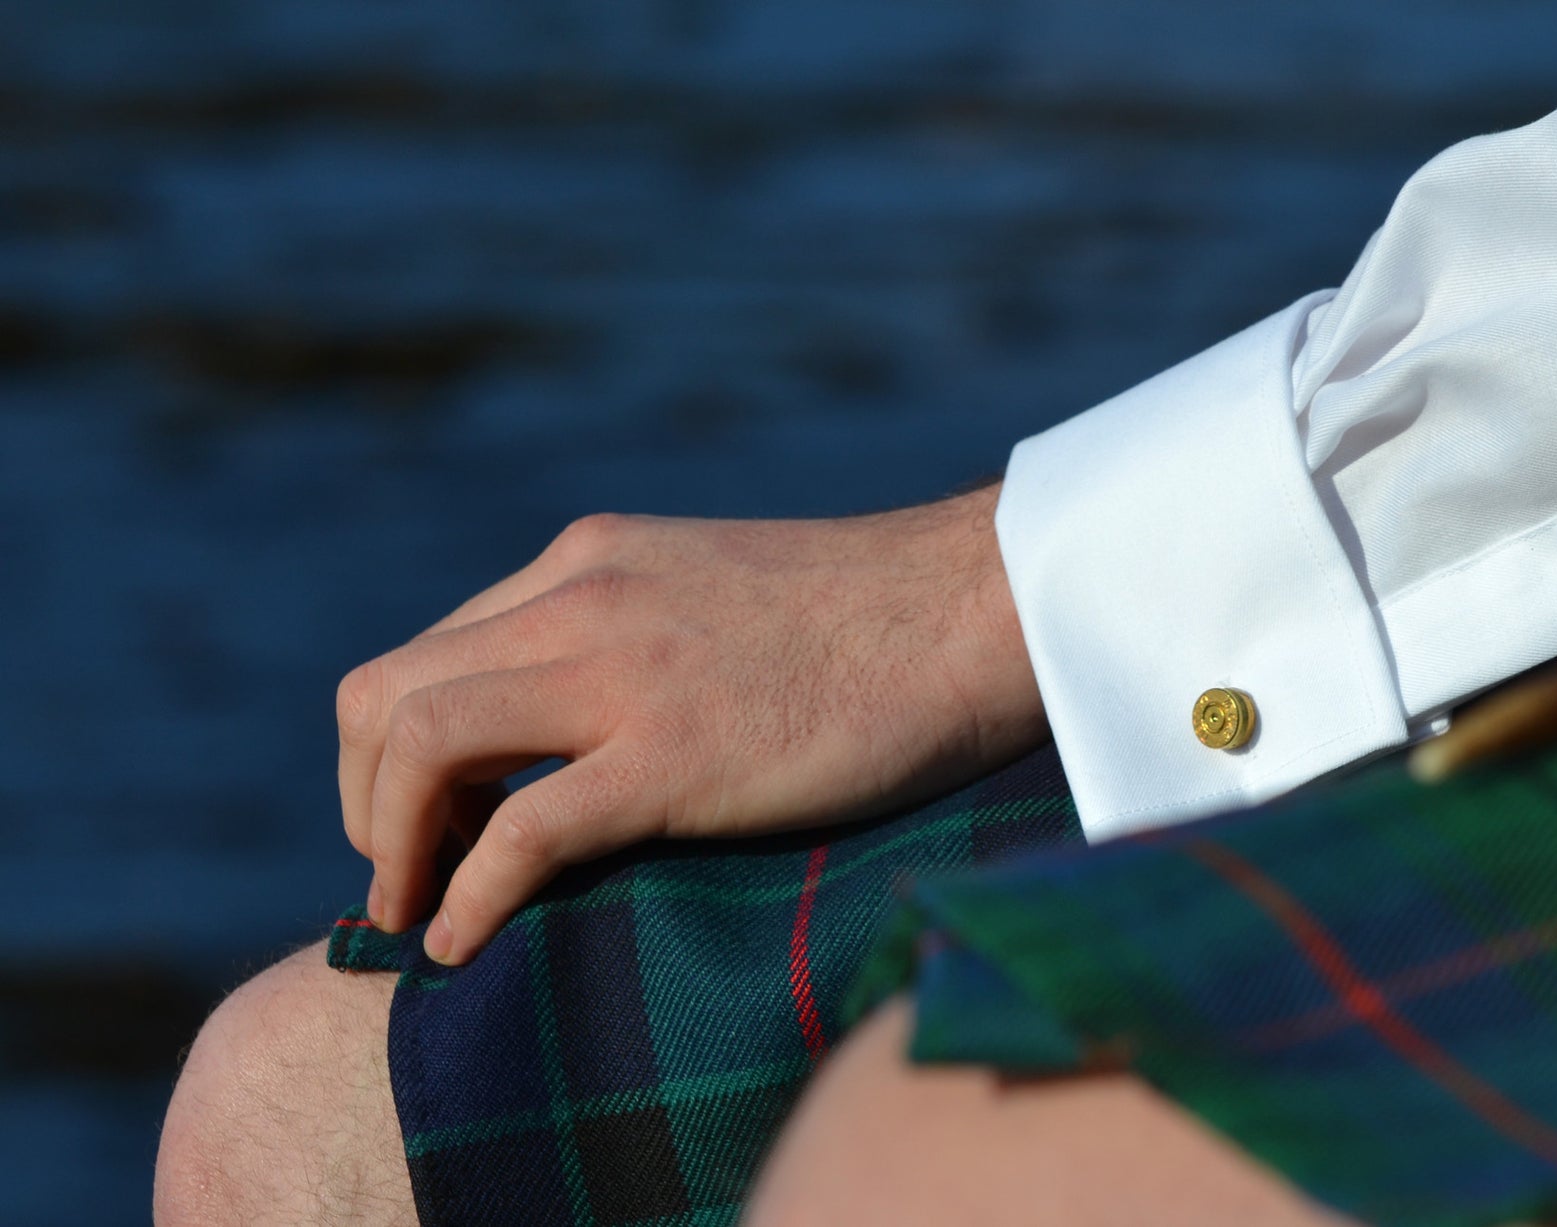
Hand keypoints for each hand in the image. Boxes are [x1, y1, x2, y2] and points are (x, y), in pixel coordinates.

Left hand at [337, 484, 1045, 964]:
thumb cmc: (871, 618)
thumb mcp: (716, 589)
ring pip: (420, 744)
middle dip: (365, 800)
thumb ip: (639, 628)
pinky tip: (466, 942)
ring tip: (416, 911)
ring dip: (389, 844)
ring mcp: (622, 673)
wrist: (974, 607)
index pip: (431, 650)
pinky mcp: (673, 754)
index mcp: (590, 560)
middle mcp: (580, 601)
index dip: (396, 750)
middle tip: (403, 872)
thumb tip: (595, 715)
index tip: (426, 818)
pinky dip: (468, 897)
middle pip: (385, 694)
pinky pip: (520, 833)